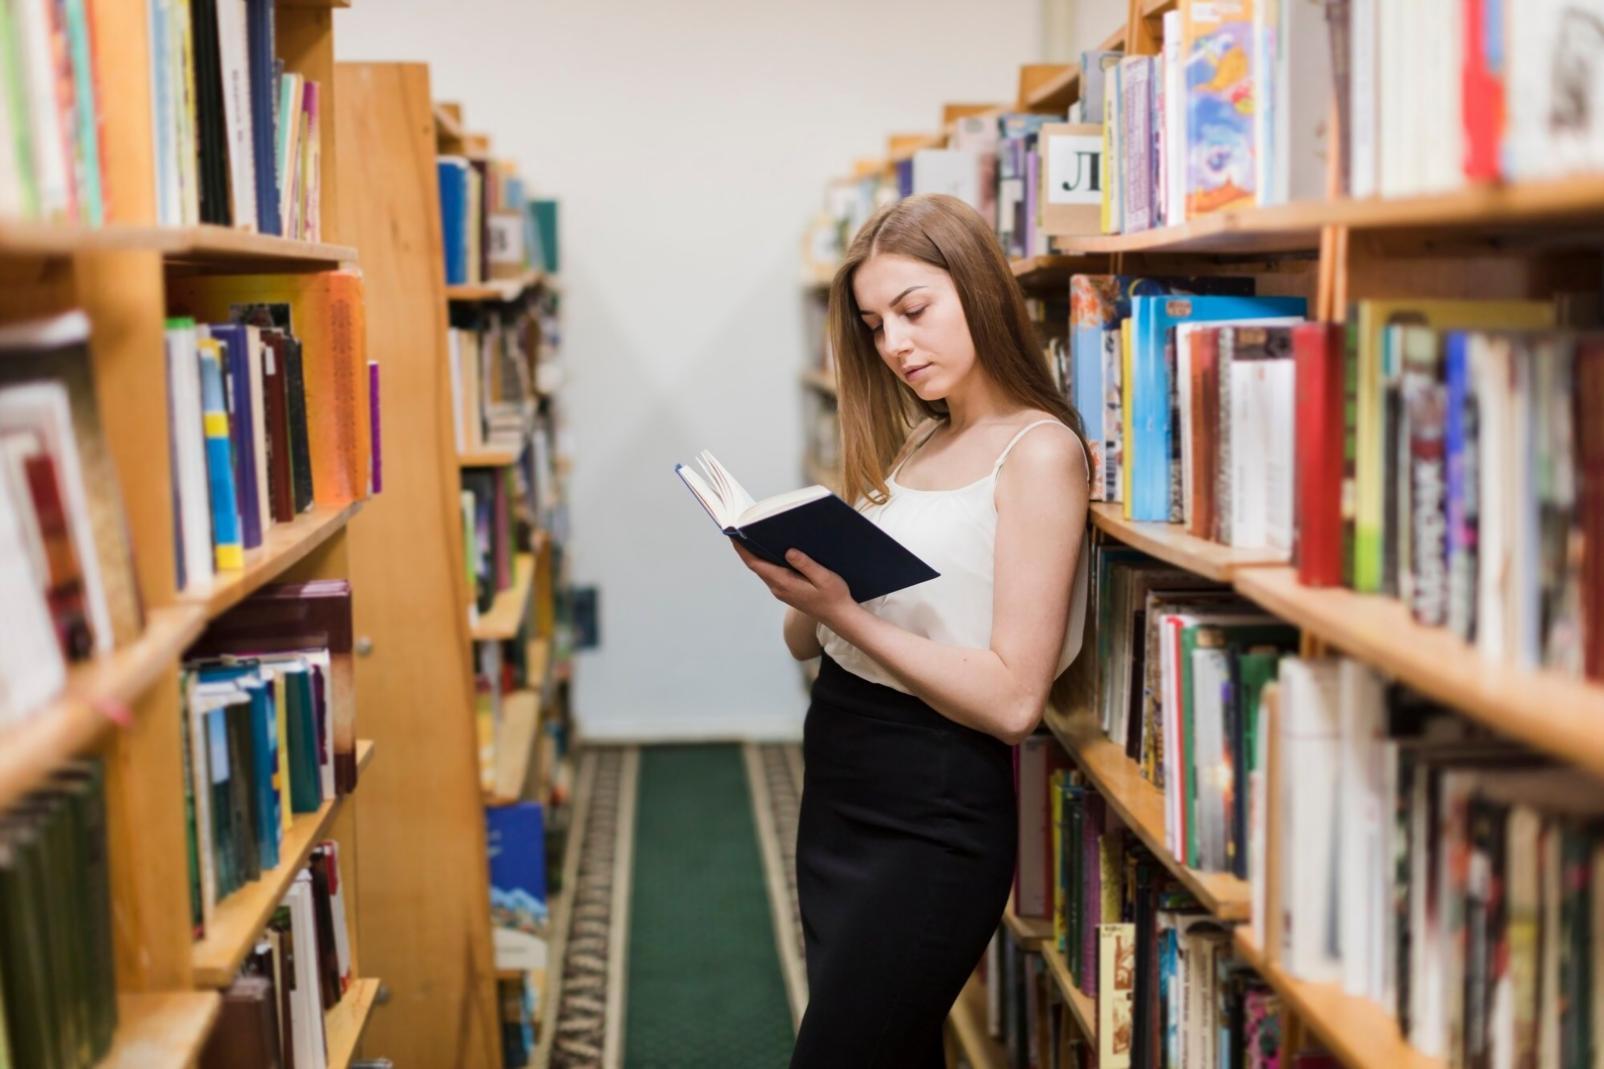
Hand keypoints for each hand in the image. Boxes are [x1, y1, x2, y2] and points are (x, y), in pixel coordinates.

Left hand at [732, 543, 854, 627]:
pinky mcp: (786, 591)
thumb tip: (789, 551)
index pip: (756, 564)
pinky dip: (767, 560)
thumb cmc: (834, 596)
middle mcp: (778, 588)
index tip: (734, 535)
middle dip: (747, 548)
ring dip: (757, 554)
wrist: (839, 616)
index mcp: (784, 583)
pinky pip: (771, 573)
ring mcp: (781, 591)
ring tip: (755, 534)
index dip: (743, 549)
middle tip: (743, 527)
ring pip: (763, 569)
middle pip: (756, 565)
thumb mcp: (824, 578)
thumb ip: (806, 565)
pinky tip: (773, 549)